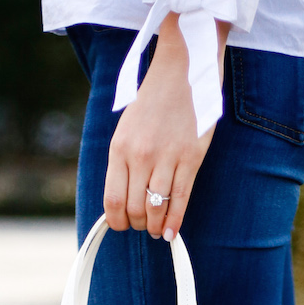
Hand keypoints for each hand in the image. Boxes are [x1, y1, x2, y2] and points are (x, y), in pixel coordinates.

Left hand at [104, 13, 227, 239]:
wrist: (181, 71)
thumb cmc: (153, 102)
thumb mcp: (127, 129)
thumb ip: (123, 162)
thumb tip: (122, 201)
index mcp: (119, 148)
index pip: (112, 200)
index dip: (116, 221)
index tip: (123, 225)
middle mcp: (140, 155)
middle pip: (134, 208)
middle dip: (138, 225)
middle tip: (144, 226)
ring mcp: (166, 157)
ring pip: (156, 208)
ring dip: (156, 226)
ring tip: (158, 230)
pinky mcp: (191, 158)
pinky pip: (180, 199)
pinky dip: (175, 221)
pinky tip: (172, 233)